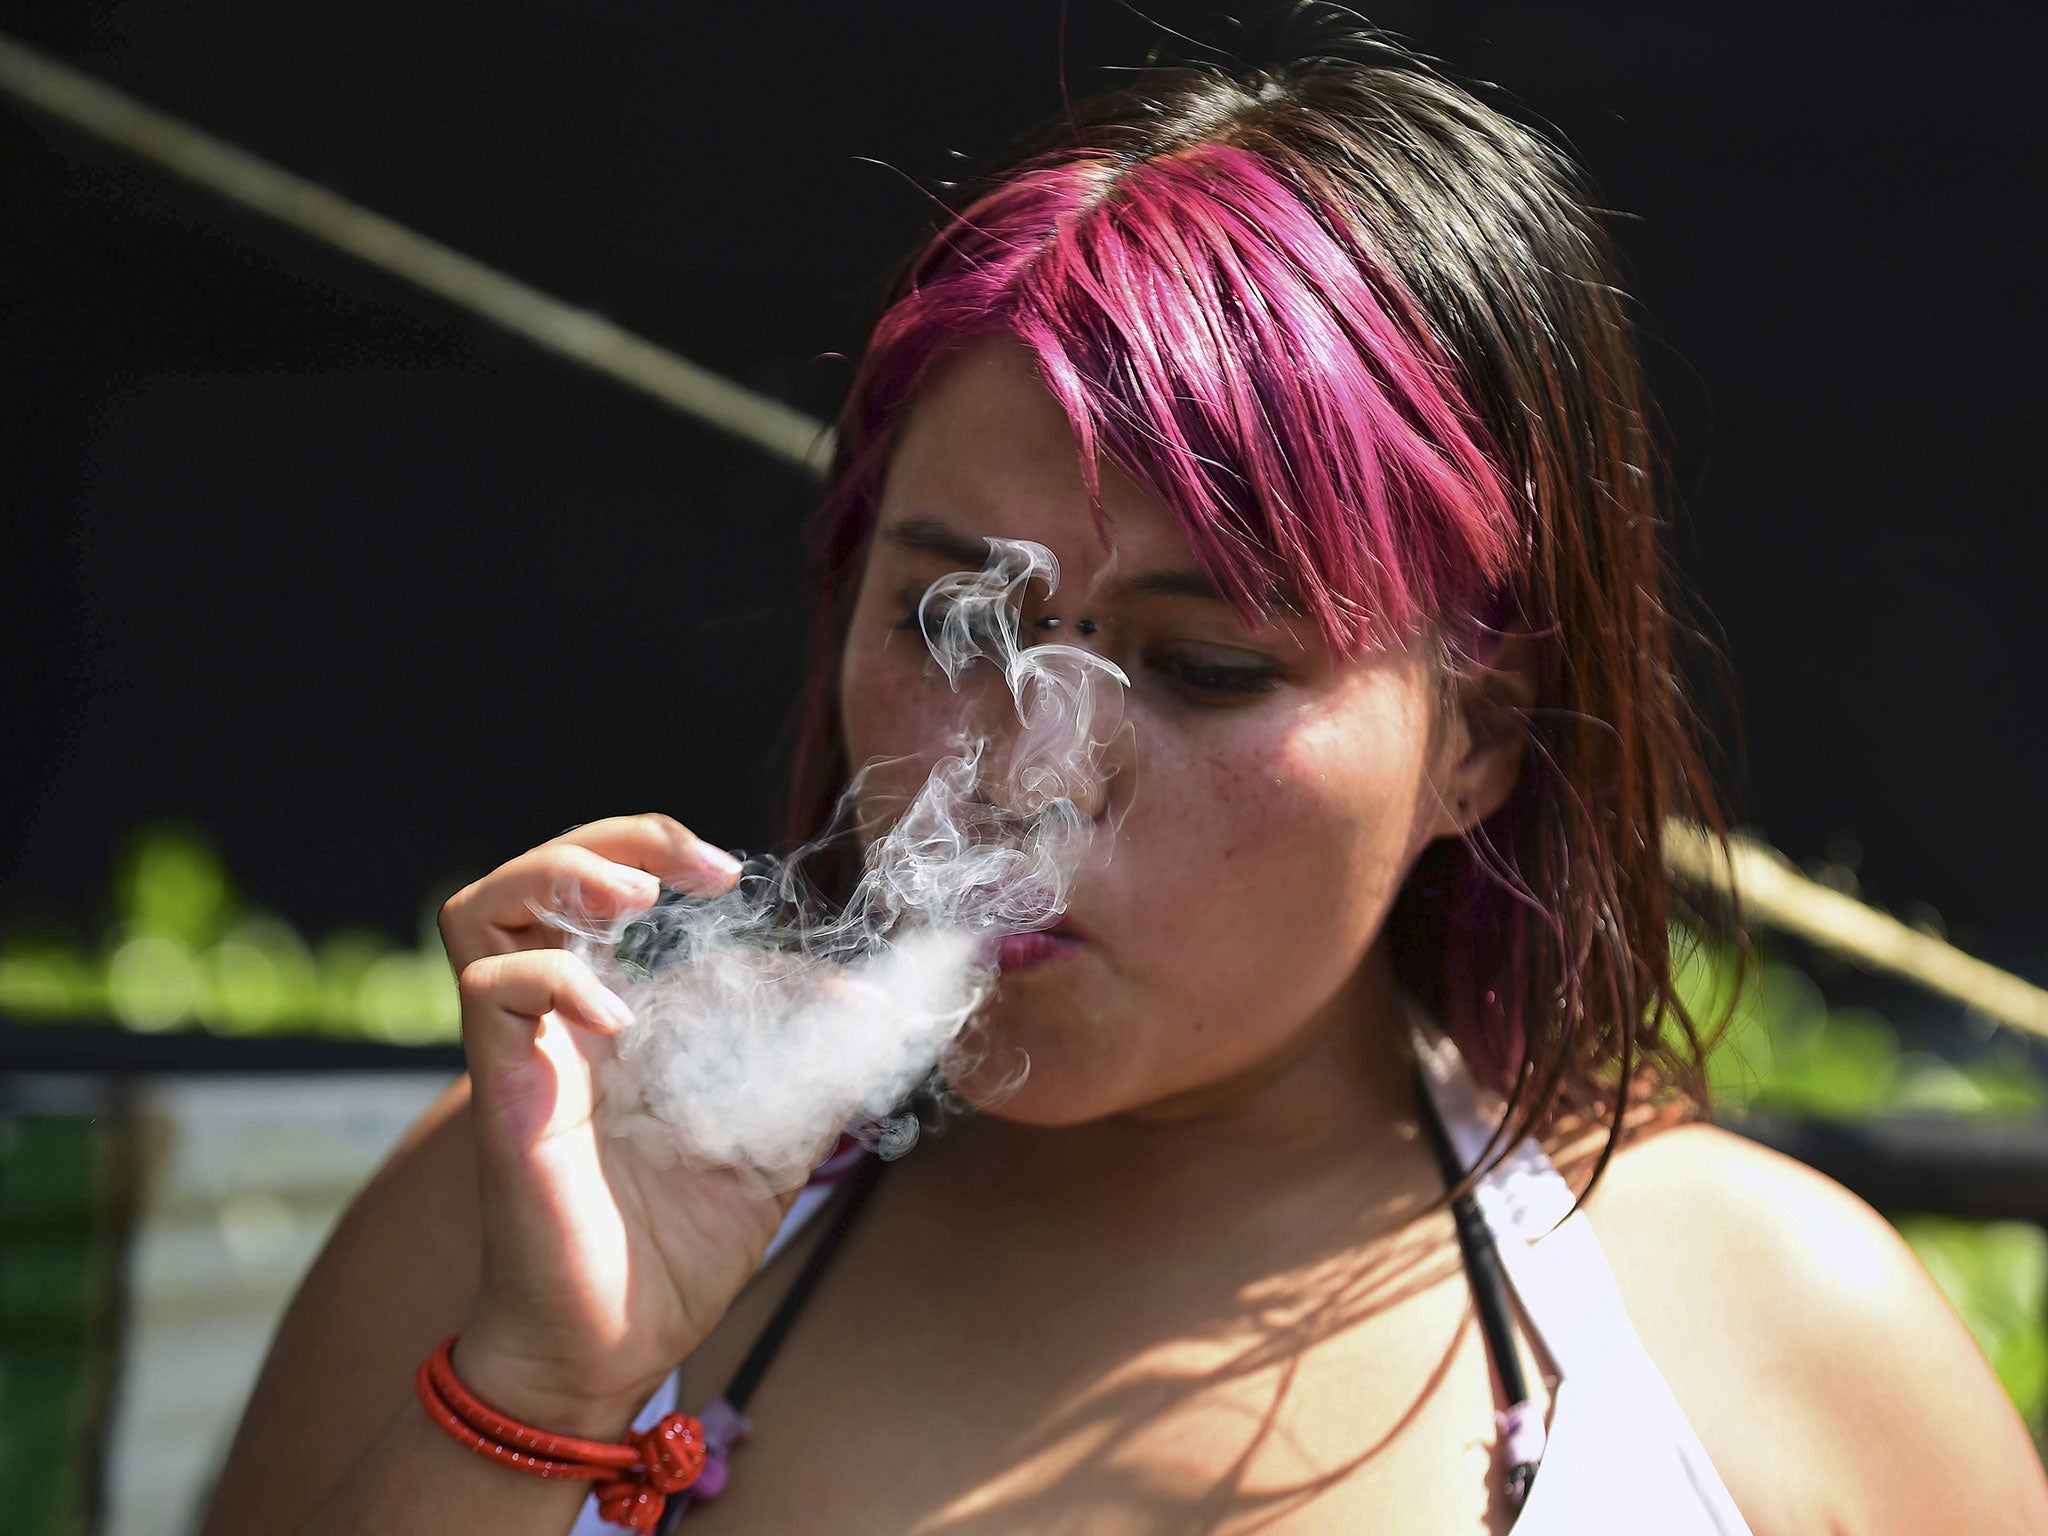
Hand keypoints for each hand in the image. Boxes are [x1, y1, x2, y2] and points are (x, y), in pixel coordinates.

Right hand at [436, 814, 791, 1434]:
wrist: (613, 1351)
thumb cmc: (676, 1252)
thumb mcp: (774, 1146)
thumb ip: (816, 1074)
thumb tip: (877, 1012)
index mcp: (618, 1019)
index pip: (628, 903)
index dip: (684, 872)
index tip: (749, 893)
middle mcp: (560, 1022)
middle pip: (534, 879)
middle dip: (614, 838)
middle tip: (694, 865)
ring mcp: (525, 1052)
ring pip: (482, 911)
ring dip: (558, 877)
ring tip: (630, 897)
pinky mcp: (504, 1093)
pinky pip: (492, 992)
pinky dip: (556, 979)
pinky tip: (620, 1021)